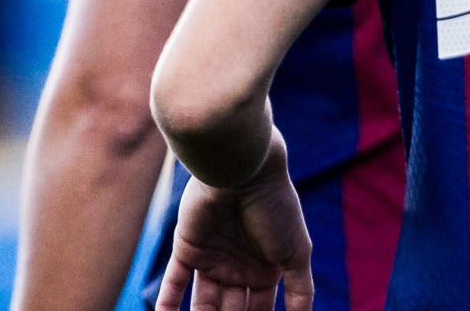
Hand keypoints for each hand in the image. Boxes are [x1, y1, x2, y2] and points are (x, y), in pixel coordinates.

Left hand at [157, 135, 312, 310]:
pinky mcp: (187, 249)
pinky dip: (168, 303)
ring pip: (202, 303)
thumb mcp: (298, 252)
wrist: (245, 172)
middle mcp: (240, 267)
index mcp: (267, 269)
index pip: (260, 308)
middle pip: (230, 309)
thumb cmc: (276, 209)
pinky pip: (174, 282)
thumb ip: (301, 288)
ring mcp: (213, 258)